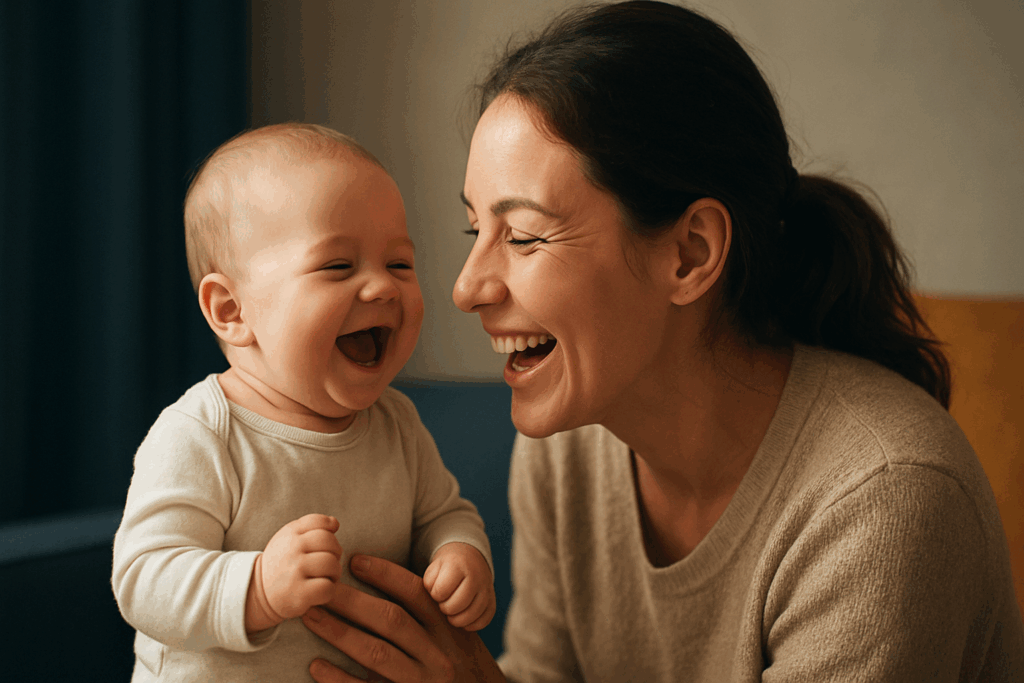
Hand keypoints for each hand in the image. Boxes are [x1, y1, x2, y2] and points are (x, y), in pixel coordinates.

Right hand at [246, 514, 342, 631]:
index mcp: (291, 533)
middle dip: (335, 553)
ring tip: (325, 577)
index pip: (320, 522)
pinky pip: (327, 587)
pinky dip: (329, 590)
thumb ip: (311, 526)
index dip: (330, 532)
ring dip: (334, 573)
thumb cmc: (281, 562)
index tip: (324, 545)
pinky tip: (319, 591)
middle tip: (327, 564)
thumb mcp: (288, 537)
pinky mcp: (298, 593)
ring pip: (331, 564)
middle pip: (330, 542)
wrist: (257, 591)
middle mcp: (292, 549)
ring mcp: (295, 571)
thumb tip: (335, 523)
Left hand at [302, 554, 505, 682]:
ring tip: (311, 617)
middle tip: (322, 588)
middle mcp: (437, 653)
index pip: (416, 593)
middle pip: (391, 620)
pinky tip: (316, 665)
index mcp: (448, 628)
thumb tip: (386, 577)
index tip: (354, 561)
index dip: (385, 574)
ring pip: (376, 653)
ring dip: (340, 633)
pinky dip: (340, 678)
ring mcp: (421, 681)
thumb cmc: (457, 663)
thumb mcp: (455, 635)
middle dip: (352, 601)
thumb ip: (430, 612)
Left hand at [423, 542, 495, 630]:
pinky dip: (471, 624)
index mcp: (458, 565)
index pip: (441, 591)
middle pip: (456, 606)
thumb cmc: (447, 568)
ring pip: (470, 616)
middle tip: (444, 603)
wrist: (469, 560)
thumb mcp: (434, 568)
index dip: (435, 595)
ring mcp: (487, 590)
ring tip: (452, 611)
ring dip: (456, 619)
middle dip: (445, 608)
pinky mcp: (493, 602)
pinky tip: (463, 617)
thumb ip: (429, 584)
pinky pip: (483, 621)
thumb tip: (434, 602)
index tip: (437, 591)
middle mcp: (476, 577)